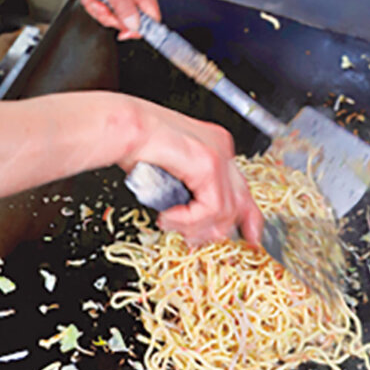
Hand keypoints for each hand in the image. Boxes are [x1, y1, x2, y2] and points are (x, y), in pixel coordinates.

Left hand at [79, 0, 159, 38]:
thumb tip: (134, 27)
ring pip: (115, 16)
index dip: (136, 30)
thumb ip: (124, 9)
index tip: (121, 33)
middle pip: (129, 21)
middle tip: (98, 4)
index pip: (151, 21)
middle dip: (108, 16)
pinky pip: (108, 8)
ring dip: (98, 8)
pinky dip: (96, 3)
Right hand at [118, 99, 263, 246]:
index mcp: (215, 146)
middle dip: (226, 229)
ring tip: (170, 223)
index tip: (245, 238)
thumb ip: (188, 192)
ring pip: (224, 211)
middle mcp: (222, 147)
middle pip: (242, 200)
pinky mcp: (208, 164)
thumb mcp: (171, 173)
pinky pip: (210, 208)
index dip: (243, 218)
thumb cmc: (136, 145)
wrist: (125, 128)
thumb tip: (195, 223)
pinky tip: (167, 216)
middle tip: (199, 242)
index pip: (240, 188)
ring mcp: (218, 154)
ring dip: (194, 226)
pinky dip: (187, 219)